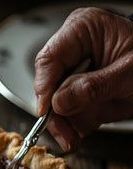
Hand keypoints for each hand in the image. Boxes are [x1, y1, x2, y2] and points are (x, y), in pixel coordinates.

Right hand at [34, 7, 132, 150]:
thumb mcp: (130, 73)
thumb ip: (94, 87)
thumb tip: (59, 101)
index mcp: (82, 30)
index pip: (49, 59)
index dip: (44, 87)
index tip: (47, 110)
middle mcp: (72, 49)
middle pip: (47, 84)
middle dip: (55, 113)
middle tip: (66, 133)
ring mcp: (72, 70)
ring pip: (52, 102)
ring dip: (64, 123)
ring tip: (75, 138)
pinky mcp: (74, 88)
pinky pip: (64, 110)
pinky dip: (72, 124)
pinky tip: (83, 130)